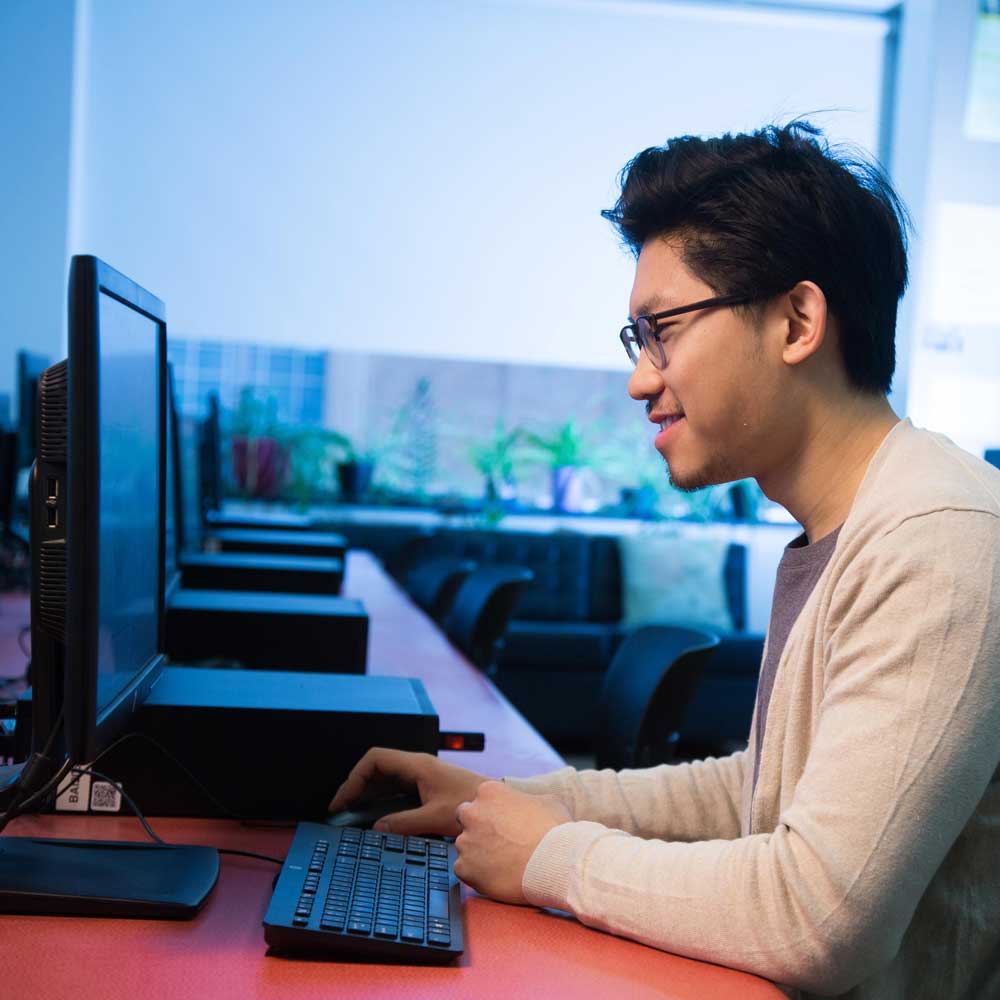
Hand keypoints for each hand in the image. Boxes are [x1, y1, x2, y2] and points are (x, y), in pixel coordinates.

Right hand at [328, 747, 488, 836]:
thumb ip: (404, 823)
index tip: (343, 801)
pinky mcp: (426, 790)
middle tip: (341, 812)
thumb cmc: (473, 805)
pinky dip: (382, 804)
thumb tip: (376, 829)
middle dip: (356, 788)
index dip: (354, 778)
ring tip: (352, 818)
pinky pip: (396, 793)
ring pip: (385, 782)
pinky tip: (375, 820)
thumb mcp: (436, 818)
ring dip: (368, 797)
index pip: (375, 760)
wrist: (498, 808)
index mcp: (417, 765)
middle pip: (376, 770)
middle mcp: (417, 768)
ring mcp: (421, 778)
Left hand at [453, 780, 571, 904]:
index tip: (505, 824)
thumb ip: (530, 800)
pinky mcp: (465, 868)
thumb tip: (532, 805)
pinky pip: (464, 869)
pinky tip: (498, 876)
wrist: (557, 863)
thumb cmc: (556, 831)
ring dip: (479, 852)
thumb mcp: (548, 800)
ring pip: (466, 846)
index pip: (481, 799)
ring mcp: (466, 842)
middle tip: (499, 842)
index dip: (493, 812)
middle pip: (465, 818)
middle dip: (478, 827)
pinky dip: (477, 874)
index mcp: (489, 791)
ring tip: (504, 863)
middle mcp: (472, 813)